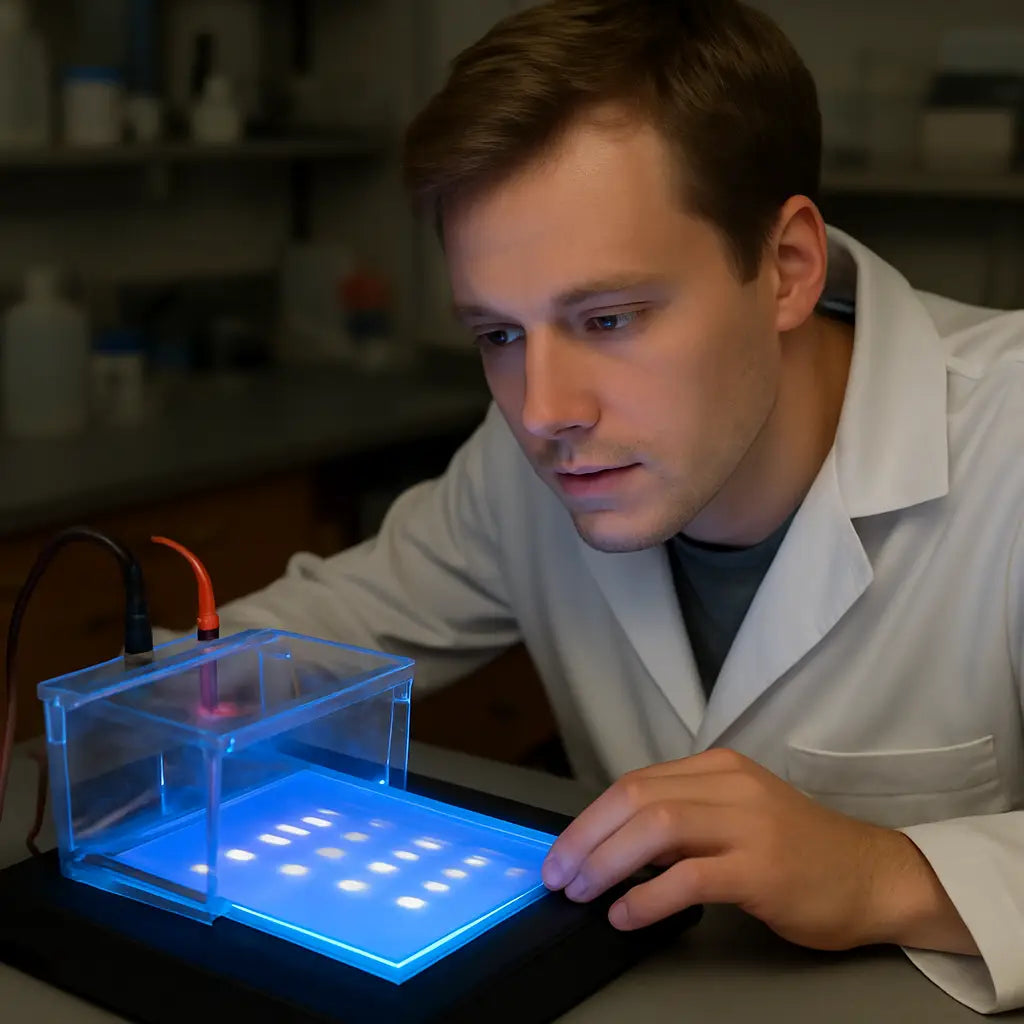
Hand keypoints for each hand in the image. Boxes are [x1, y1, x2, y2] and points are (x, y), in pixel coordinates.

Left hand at [542, 748, 976, 953]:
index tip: (563, 852)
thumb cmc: (800, 850)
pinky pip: (688, 877)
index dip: (590, 819)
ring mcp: (748, 824)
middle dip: (586, 838)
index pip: (635, 783)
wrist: (874, 876)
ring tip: (583, 893)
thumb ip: (683, 819)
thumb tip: (614, 844)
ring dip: (606, 862)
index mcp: (718, 768)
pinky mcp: (762, 868)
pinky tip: (626, 914)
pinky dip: (646, 896)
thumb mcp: (735, 815)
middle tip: (559, 876)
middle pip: (636, 799)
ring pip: (655, 829)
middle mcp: (729, 785)